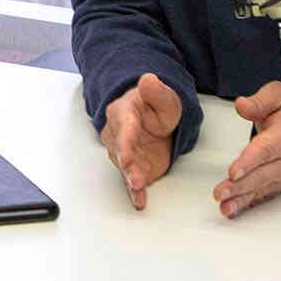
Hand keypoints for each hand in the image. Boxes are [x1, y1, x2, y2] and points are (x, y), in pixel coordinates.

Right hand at [100, 72, 181, 209]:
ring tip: (138, 187)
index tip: (126, 153)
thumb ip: (156, 91)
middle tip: (134, 177)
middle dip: (127, 165)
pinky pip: (131, 180)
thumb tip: (148, 80)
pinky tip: (139, 200)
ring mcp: (124, 153)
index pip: (123, 128)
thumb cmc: (155, 106)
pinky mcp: (133, 167)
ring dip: (131, 178)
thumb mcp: (163, 96)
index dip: (125, 142)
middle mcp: (117, 134)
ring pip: (124, 167)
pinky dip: (134, 191)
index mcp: (122, 113)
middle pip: (120, 151)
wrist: (155, 119)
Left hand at [213, 81, 280, 218]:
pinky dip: (246, 205)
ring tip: (224, 207)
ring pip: (261, 188)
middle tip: (221, 192)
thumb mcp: (277, 96)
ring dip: (241, 199)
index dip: (250, 162)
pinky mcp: (276, 184)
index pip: (266, 150)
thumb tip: (243, 106)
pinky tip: (231, 211)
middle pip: (262, 174)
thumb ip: (260, 101)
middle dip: (241, 186)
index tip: (233, 172)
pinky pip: (261, 196)